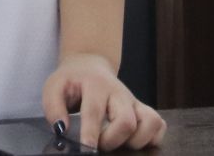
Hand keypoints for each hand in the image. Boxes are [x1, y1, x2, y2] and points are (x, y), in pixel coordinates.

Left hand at [42, 53, 163, 150]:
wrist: (89, 66)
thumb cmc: (71, 81)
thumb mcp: (54, 88)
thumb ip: (54, 108)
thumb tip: (62, 129)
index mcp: (96, 85)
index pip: (95, 111)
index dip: (92, 133)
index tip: (88, 149)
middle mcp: (119, 93)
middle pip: (127, 121)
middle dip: (113, 140)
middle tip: (99, 143)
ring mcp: (134, 101)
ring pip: (150, 123)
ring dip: (135, 141)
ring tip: (118, 142)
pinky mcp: (143, 109)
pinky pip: (159, 125)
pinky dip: (151, 138)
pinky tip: (134, 139)